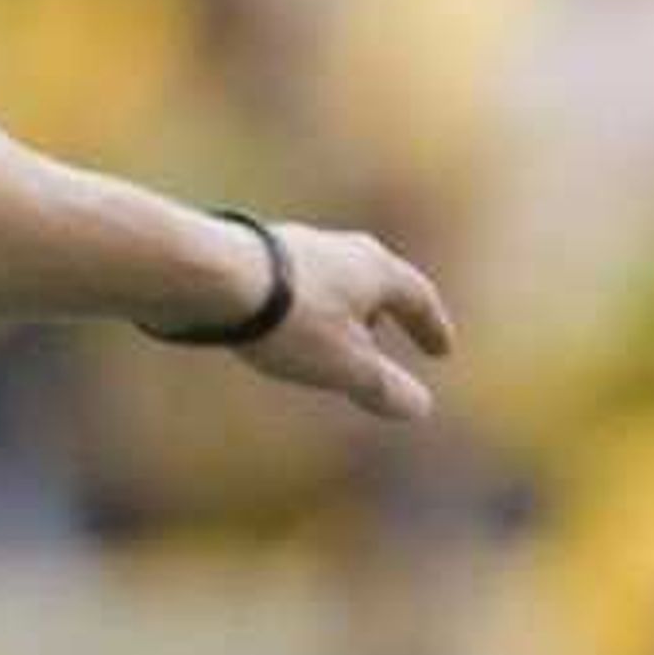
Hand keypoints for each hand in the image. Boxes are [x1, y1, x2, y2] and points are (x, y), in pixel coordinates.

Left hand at [234, 220, 450, 427]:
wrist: (213, 277)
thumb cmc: (289, 319)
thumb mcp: (343, 364)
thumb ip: (381, 387)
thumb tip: (419, 409)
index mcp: (376, 270)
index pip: (417, 298)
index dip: (430, 327)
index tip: (440, 351)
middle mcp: (341, 248)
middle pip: (374, 279)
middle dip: (381, 309)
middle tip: (382, 333)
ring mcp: (295, 246)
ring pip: (330, 277)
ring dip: (337, 305)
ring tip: (329, 331)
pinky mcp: (252, 252)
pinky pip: (290, 283)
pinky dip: (299, 304)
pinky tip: (277, 320)